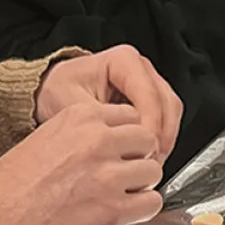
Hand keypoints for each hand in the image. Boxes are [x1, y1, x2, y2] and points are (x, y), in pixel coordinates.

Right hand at [0, 102, 165, 224]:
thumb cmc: (2, 193)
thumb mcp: (40, 141)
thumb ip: (79, 136)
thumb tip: (106, 142)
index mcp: (79, 118)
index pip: (130, 116)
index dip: (125, 139)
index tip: (117, 153)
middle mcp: (97, 141)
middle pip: (146, 140)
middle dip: (136, 158)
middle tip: (120, 177)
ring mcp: (107, 176)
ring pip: (153, 171)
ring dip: (140, 185)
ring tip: (117, 198)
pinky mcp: (112, 212)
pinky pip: (151, 204)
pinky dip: (141, 211)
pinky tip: (121, 215)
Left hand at [36, 46, 182, 161]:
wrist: (53, 90)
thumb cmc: (59, 90)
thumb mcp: (70, 104)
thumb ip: (98, 120)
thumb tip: (124, 142)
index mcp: (123, 61)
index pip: (148, 95)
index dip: (150, 126)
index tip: (143, 152)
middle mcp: (140, 69)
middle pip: (167, 102)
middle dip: (161, 135)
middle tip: (150, 162)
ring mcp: (148, 83)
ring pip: (171, 111)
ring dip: (165, 139)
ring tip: (150, 163)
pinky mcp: (149, 99)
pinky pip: (165, 119)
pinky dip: (160, 139)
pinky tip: (147, 156)